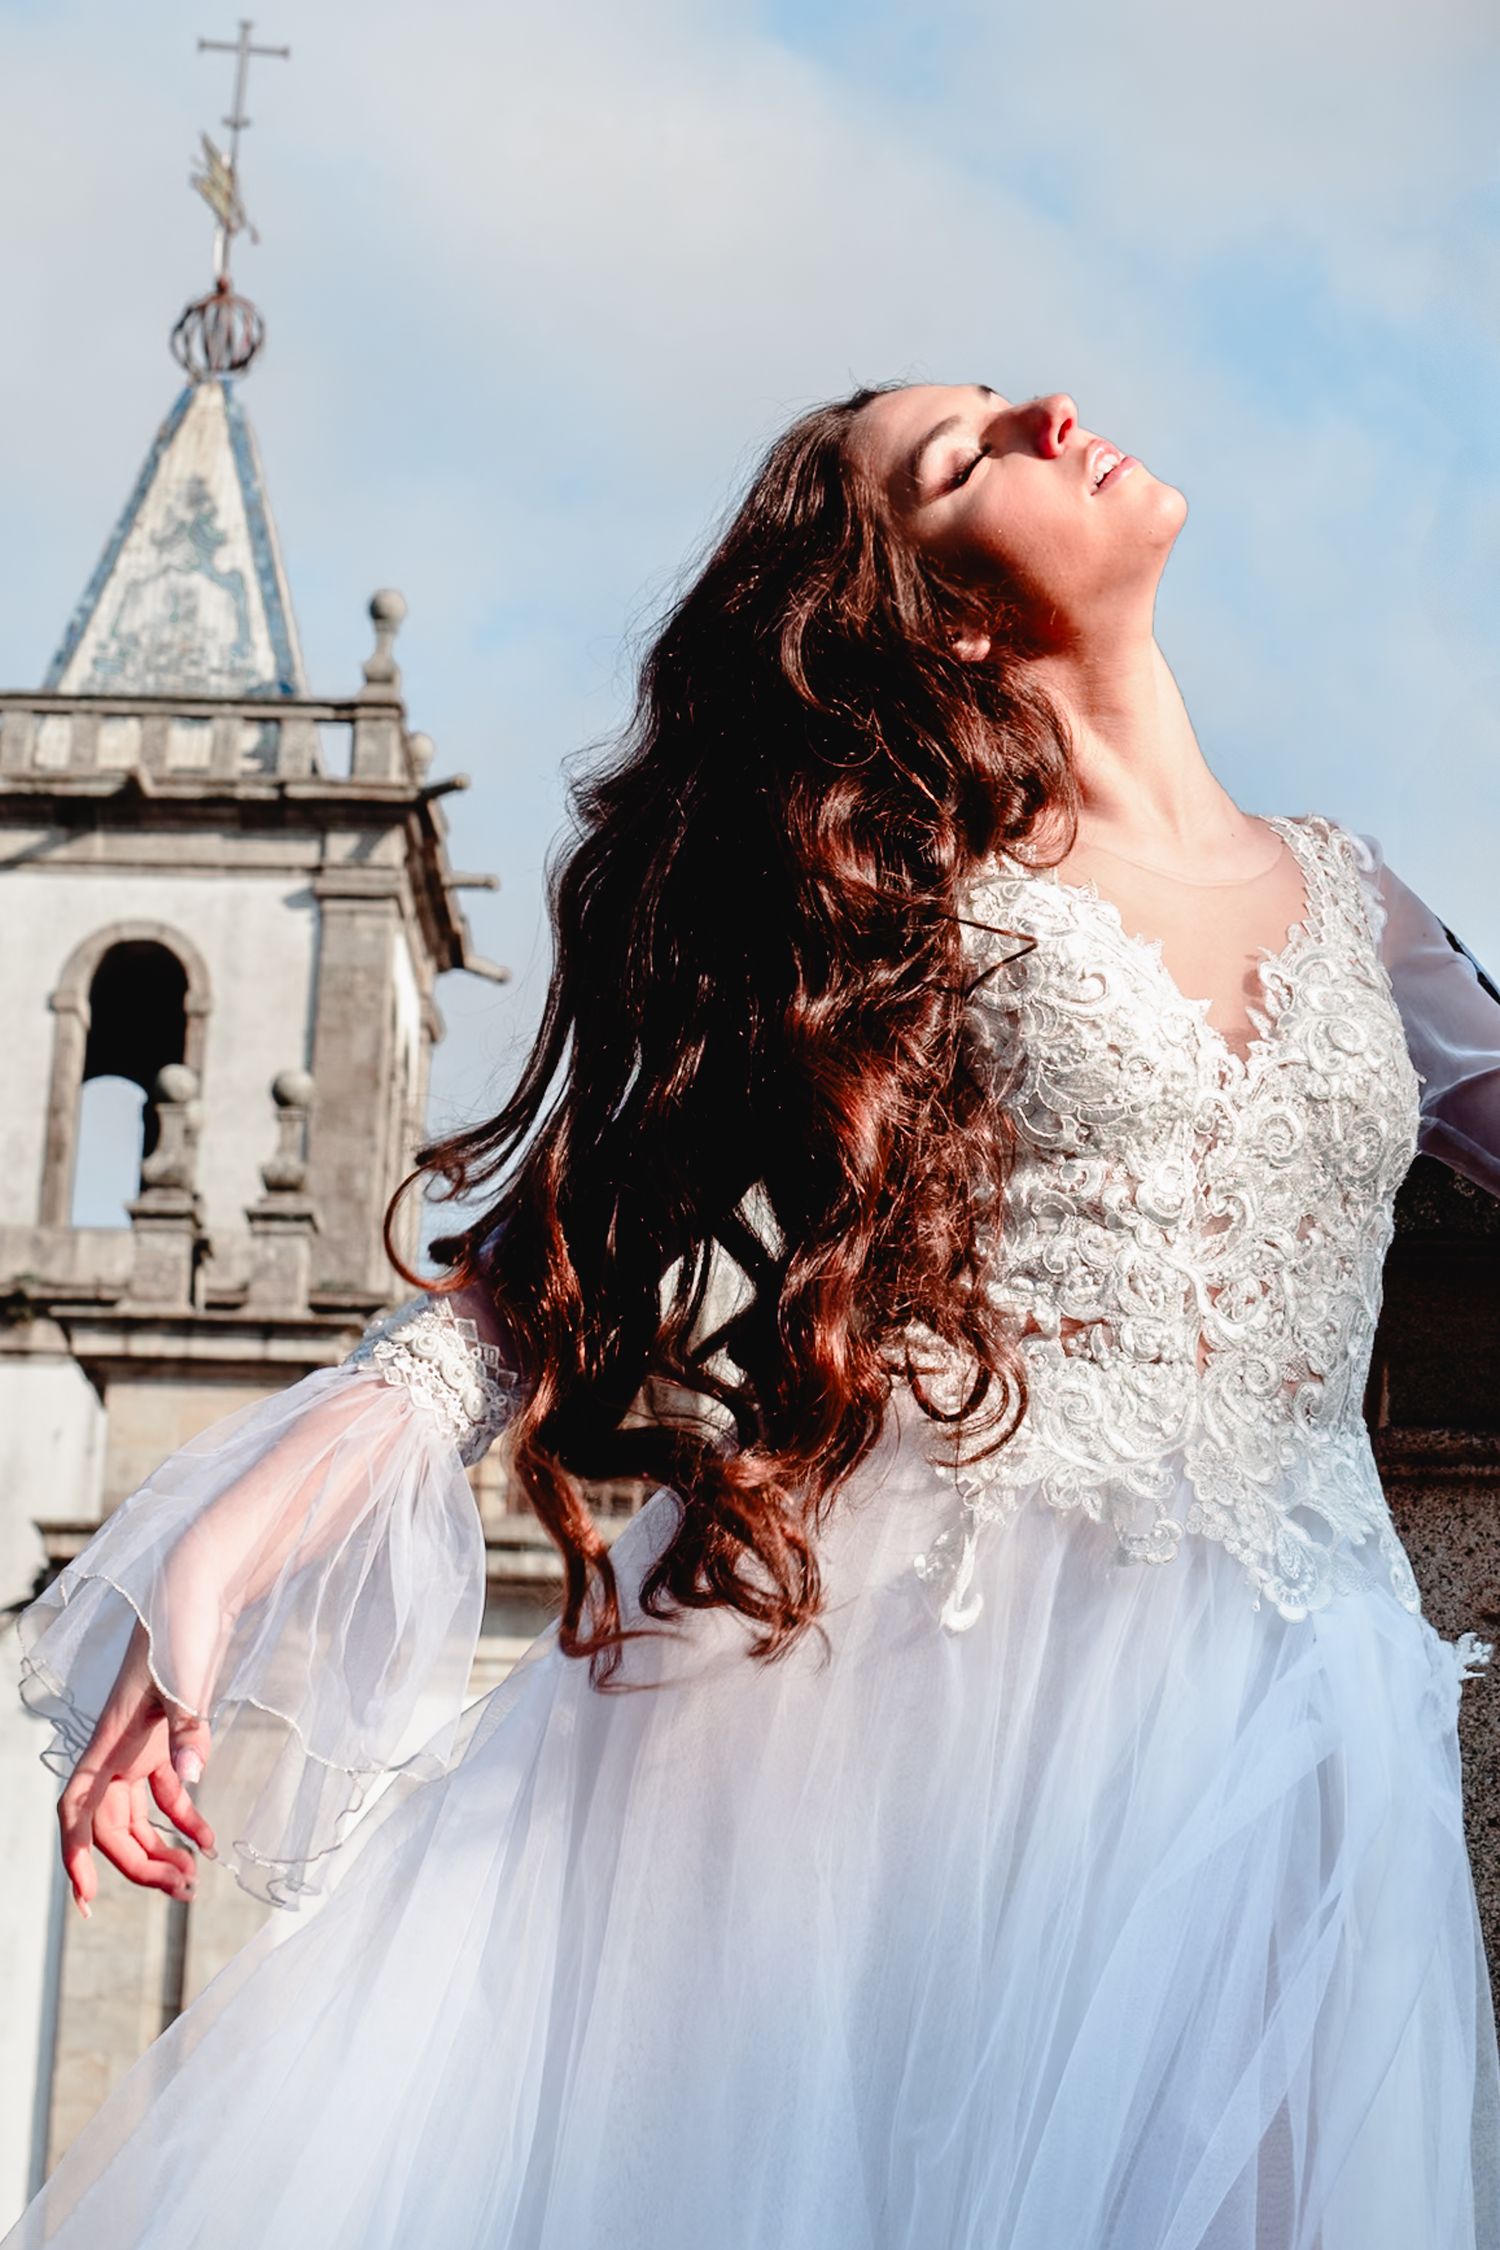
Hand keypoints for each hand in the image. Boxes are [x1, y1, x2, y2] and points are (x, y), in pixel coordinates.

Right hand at [56, 1617, 217, 1918]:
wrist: (201, 1589)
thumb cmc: (183, 1627)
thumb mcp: (186, 1677)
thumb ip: (190, 1727)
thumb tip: (191, 1776)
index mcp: (110, 1739)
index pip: (77, 1806)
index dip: (76, 1852)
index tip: (87, 1897)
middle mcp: (118, 1749)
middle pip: (112, 1825)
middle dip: (141, 1864)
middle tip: (182, 1892)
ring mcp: (141, 1746)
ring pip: (138, 1817)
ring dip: (162, 1850)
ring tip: (195, 1881)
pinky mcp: (167, 1737)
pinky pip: (167, 1794)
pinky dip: (186, 1820)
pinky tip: (211, 1842)